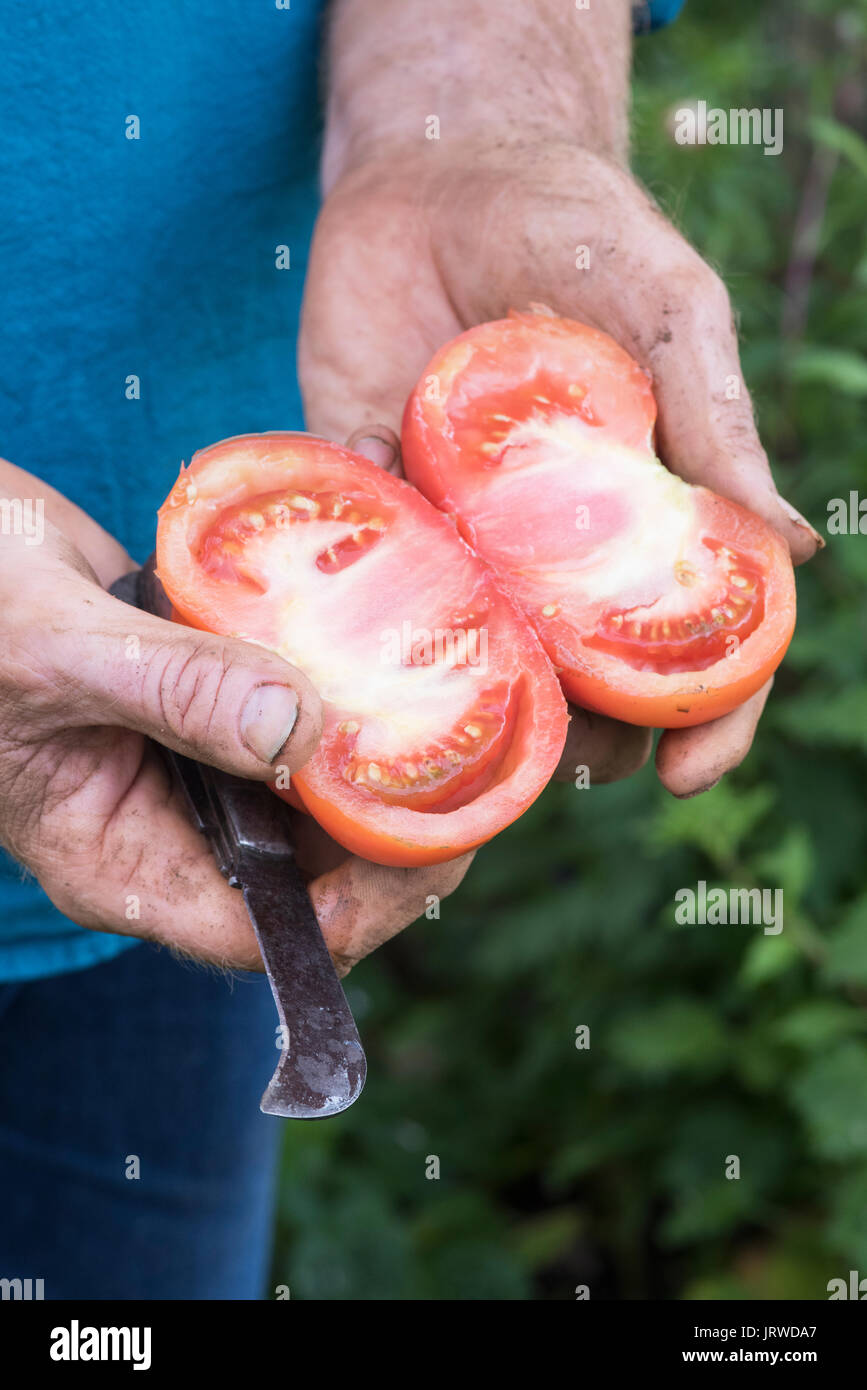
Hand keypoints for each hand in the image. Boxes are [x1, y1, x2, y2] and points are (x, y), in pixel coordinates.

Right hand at [0, 459, 470, 972]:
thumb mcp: (51, 648)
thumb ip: (170, 687)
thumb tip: (295, 729)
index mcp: (123, 862)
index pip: (267, 933)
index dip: (367, 905)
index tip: (441, 837)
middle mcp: (171, 830)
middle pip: (317, 870)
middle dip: (403, 829)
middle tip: (481, 757)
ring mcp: (196, 768)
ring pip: (318, 792)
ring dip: (388, 755)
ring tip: (463, 700)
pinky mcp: (213, 706)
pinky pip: (301, 718)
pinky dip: (350, 691)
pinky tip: (397, 645)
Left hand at [299, 137, 821, 796]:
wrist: (434, 173)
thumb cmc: (578, 229)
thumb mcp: (667, 308)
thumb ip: (715, 418)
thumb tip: (793, 550)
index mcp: (641, 515)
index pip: (695, 638)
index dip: (708, 716)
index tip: (691, 776)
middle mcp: (550, 545)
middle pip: (585, 677)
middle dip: (586, 741)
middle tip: (565, 772)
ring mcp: (459, 533)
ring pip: (477, 659)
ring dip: (480, 717)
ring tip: (469, 757)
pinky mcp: (368, 502)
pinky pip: (364, 587)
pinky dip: (364, 637)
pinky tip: (360, 682)